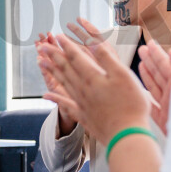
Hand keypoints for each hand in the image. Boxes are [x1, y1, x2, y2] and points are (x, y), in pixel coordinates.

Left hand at [37, 18, 150, 143]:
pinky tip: (46, 95)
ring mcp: (81, 103)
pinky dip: (55, 99)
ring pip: (62, 83)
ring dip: (51, 71)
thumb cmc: (130, 105)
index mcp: (92, 77)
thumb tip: (92, 42)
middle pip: (64, 69)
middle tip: (42, 46)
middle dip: (53, 55)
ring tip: (40, 62)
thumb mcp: (122, 75)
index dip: (66, 45)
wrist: (126, 135)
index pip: (75, 57)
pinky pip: (65, 105)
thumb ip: (106, 58)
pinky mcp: (84, 116)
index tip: (57, 36)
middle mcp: (82, 89)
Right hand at [138, 40, 170, 135]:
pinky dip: (147, 97)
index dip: (157, 54)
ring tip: (141, 64)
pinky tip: (142, 92)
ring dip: (148, 75)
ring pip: (156, 88)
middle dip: (151, 61)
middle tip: (143, 50)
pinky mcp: (165, 120)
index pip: (167, 65)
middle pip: (161, 74)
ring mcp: (170, 106)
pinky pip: (153, 106)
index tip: (150, 45)